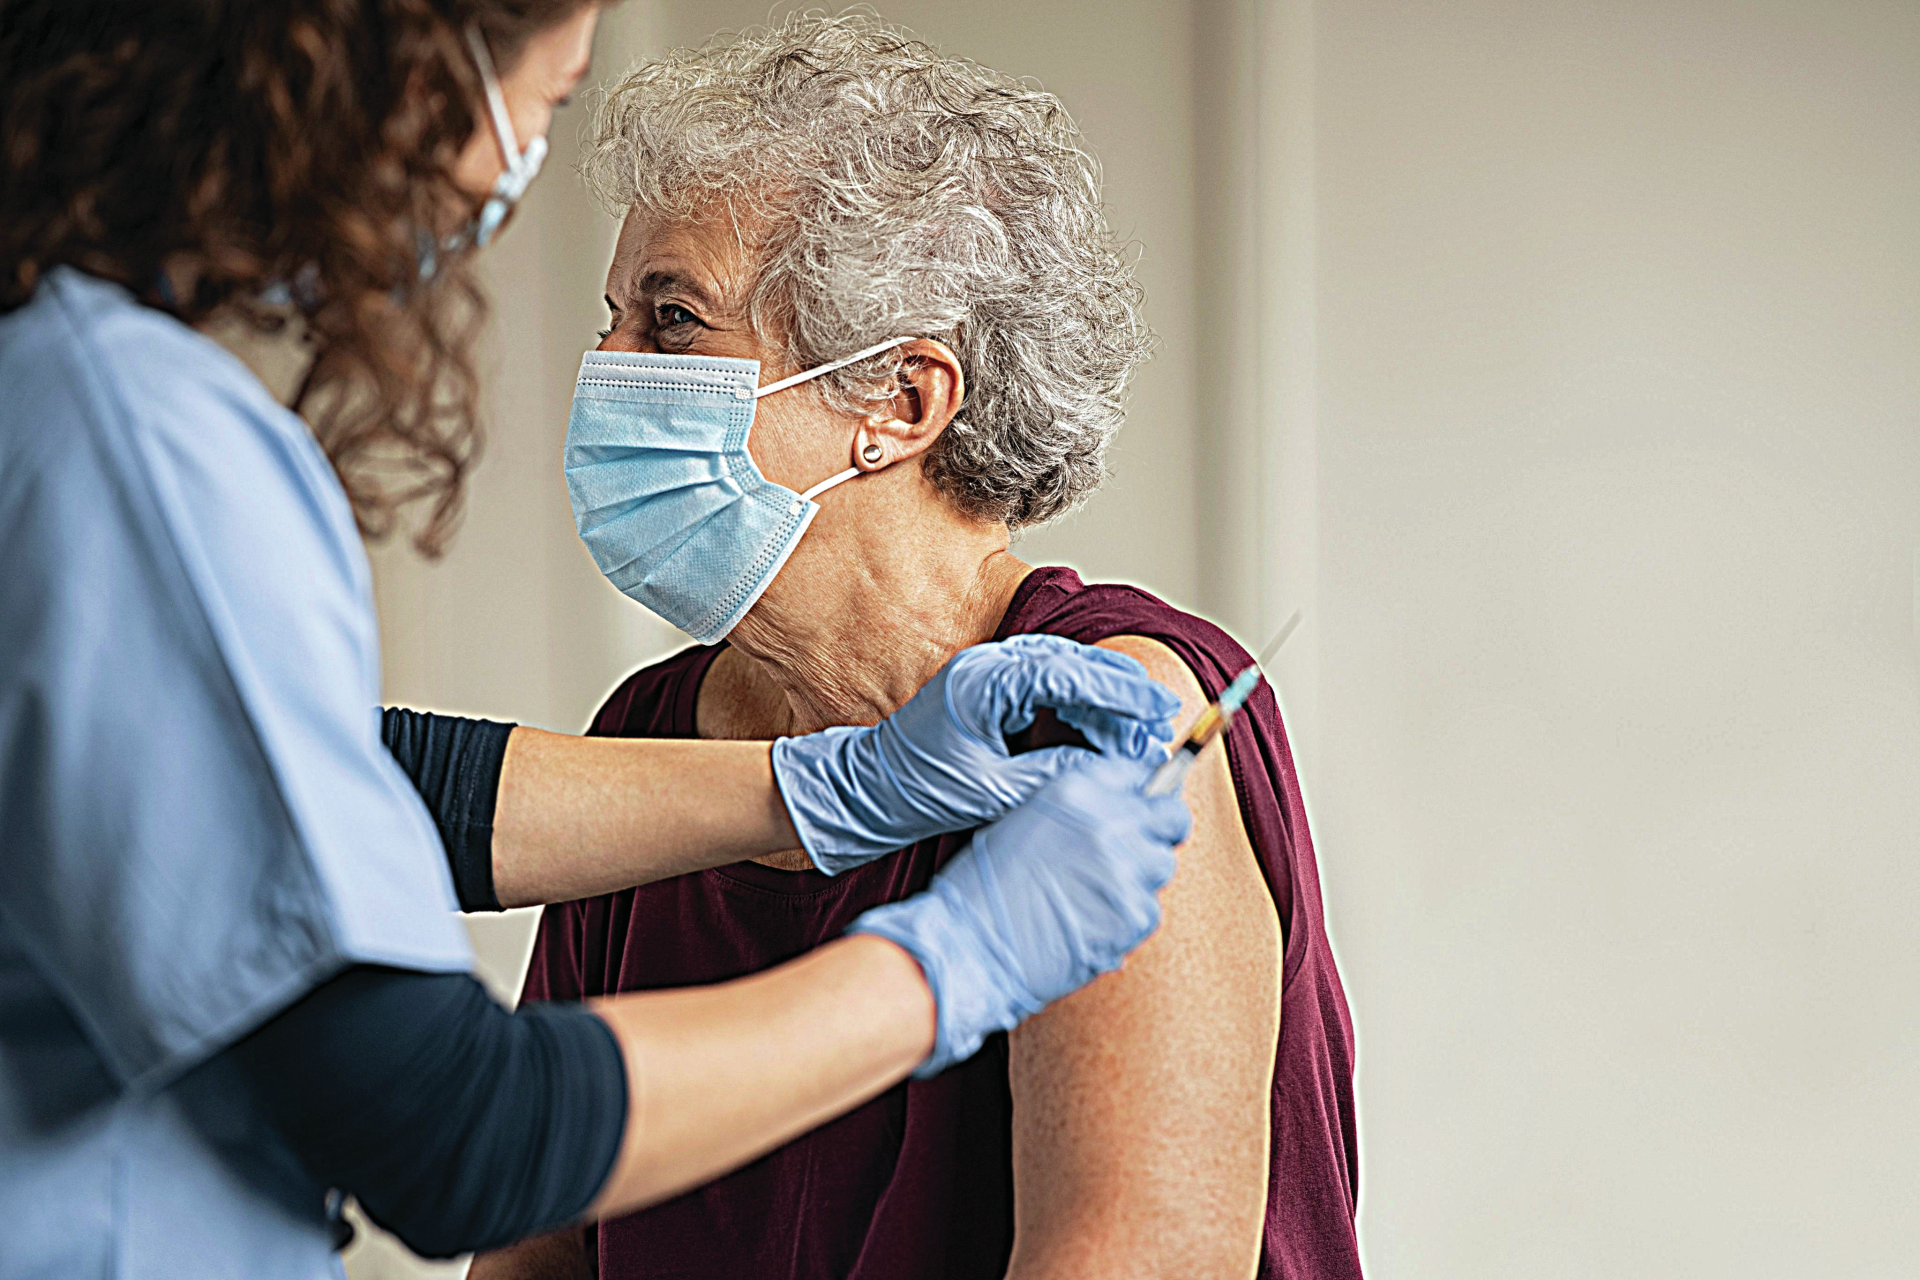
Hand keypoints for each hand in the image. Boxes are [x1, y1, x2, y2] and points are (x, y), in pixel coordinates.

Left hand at [771, 635, 1179, 873]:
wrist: (867, 791)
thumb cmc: (917, 792)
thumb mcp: (993, 793)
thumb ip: (1053, 776)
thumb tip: (1109, 771)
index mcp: (983, 682)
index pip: (1067, 673)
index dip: (1119, 691)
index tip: (1157, 709)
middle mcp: (986, 665)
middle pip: (1073, 663)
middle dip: (1121, 694)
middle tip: (1160, 722)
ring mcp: (987, 672)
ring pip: (1065, 671)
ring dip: (1103, 700)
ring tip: (1139, 733)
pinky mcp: (989, 688)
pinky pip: (1047, 685)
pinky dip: (1080, 705)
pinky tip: (1102, 733)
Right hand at [848, 753, 1191, 1075]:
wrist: (971, 945)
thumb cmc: (983, 888)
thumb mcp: (1023, 819)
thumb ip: (1077, 808)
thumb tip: (1118, 809)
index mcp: (1077, 790)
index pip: (1139, 774)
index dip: (1140, 795)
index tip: (1138, 808)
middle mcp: (1110, 822)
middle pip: (1171, 817)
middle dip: (1159, 830)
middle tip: (1136, 849)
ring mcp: (1128, 870)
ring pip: (1162, 866)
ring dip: (1139, 877)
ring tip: (1095, 894)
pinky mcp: (1135, 915)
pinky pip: (1150, 910)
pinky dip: (1127, 917)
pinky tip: (1089, 921)